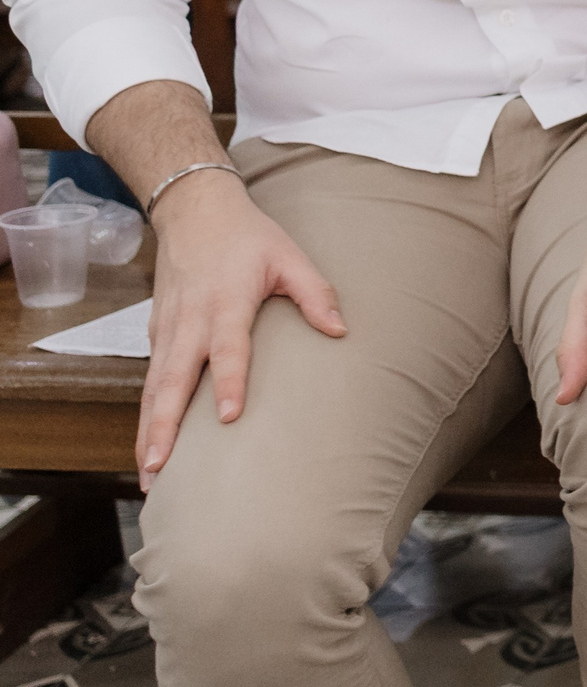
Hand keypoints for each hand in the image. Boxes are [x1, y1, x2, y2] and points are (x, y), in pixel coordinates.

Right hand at [136, 172, 344, 489]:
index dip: (231, 382)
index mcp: (225, 303)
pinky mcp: (156, 334)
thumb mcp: (289, 256)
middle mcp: (189, 321)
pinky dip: (145, 414)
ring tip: (149, 475)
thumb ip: (316, 293)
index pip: (229, 349)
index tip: (230, 417)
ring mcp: (167, 330)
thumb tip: (341, 331)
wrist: (196, 211)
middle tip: (159, 470)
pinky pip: (150, 380)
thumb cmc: (247, 237)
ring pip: (153, 388)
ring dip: (147, 432)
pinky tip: (149, 445)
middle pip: (173, 381)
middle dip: (163, 427)